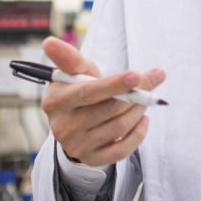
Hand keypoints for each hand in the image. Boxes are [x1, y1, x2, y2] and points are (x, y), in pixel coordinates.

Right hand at [38, 37, 165, 167]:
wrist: (73, 123)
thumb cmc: (78, 88)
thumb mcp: (73, 71)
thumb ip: (68, 56)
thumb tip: (49, 41)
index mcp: (56, 100)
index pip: (88, 92)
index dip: (114, 84)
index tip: (136, 75)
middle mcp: (63, 126)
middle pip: (109, 109)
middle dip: (136, 94)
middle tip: (152, 80)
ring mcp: (76, 145)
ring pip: (119, 127)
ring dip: (139, 110)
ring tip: (145, 98)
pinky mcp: (91, 159)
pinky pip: (122, 149)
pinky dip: (138, 134)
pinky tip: (142, 119)